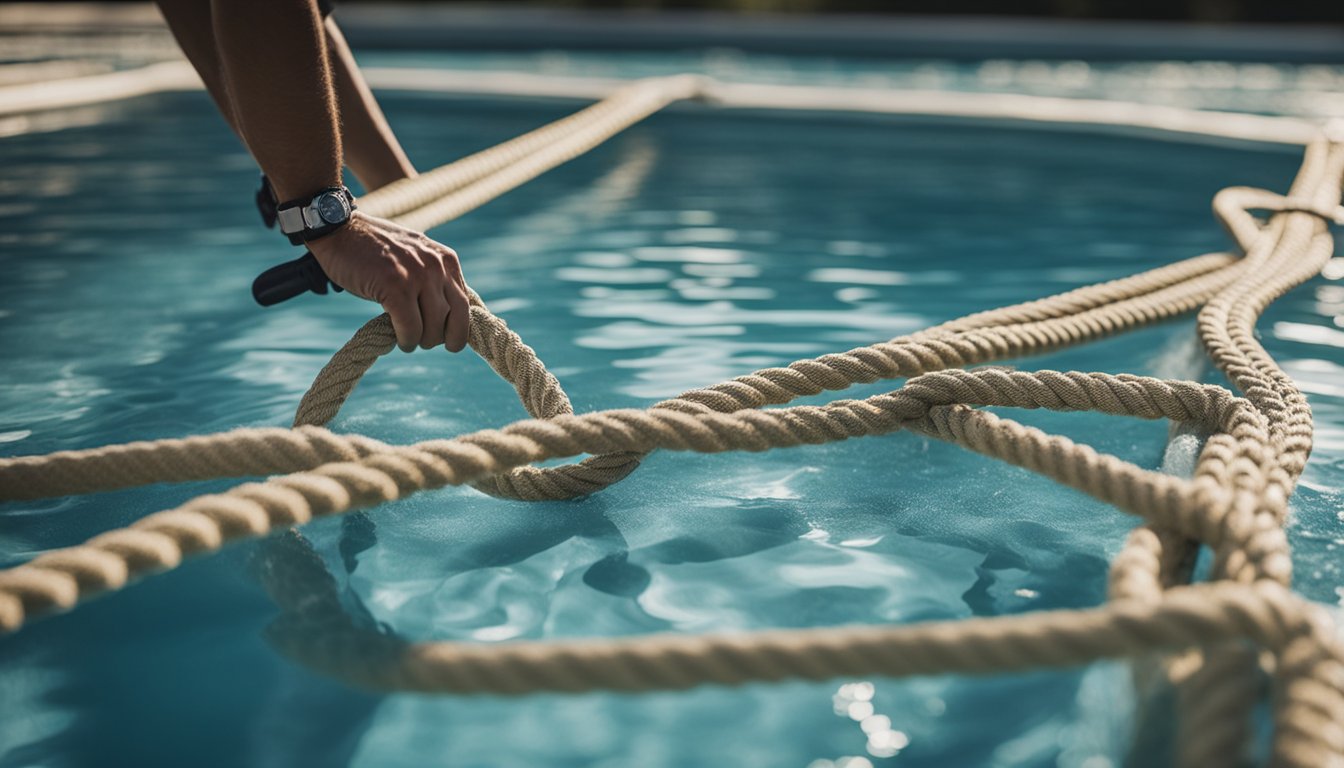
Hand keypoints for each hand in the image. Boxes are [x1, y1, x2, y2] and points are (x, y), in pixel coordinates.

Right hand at [308, 212, 469, 352]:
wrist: (340, 229)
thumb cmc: (374, 250)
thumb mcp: (416, 257)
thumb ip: (435, 279)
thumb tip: (449, 315)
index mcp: (446, 260)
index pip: (466, 304)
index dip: (459, 328)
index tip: (450, 340)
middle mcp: (437, 266)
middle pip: (455, 319)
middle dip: (444, 339)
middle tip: (426, 342)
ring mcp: (417, 275)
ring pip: (433, 327)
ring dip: (421, 341)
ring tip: (409, 340)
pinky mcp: (395, 286)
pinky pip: (411, 328)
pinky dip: (406, 340)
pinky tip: (400, 341)